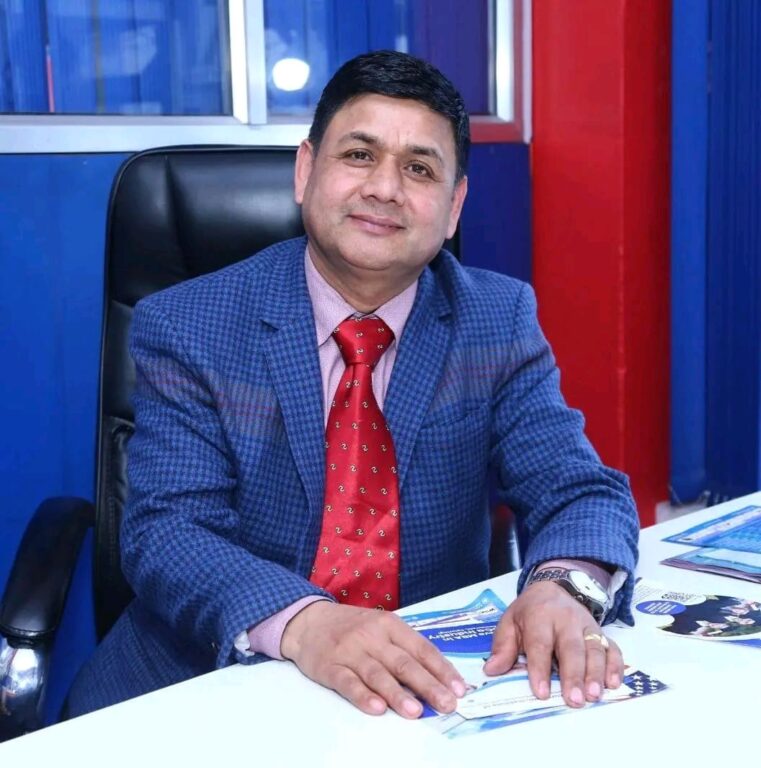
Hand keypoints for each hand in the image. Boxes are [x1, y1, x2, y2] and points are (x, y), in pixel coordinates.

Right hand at [280, 601, 466, 717]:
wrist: (309, 621)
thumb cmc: (352, 627)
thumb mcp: (380, 626)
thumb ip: (403, 647)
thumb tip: (436, 676)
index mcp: (389, 624)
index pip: (421, 648)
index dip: (441, 669)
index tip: (458, 688)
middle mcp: (372, 636)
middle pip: (403, 663)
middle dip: (427, 685)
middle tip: (446, 704)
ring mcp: (350, 651)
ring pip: (378, 674)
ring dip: (397, 694)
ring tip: (415, 711)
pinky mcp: (330, 667)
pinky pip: (348, 683)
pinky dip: (363, 696)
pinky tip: (377, 708)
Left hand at [483, 581, 623, 706]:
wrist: (553, 589)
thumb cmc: (529, 612)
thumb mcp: (509, 622)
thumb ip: (503, 647)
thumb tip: (492, 670)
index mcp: (539, 616)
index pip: (540, 643)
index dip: (540, 669)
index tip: (541, 692)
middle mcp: (566, 620)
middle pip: (571, 648)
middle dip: (573, 675)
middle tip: (574, 700)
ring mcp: (586, 625)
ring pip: (594, 649)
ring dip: (596, 673)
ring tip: (594, 696)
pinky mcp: (601, 632)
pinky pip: (612, 648)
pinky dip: (615, 666)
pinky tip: (613, 683)